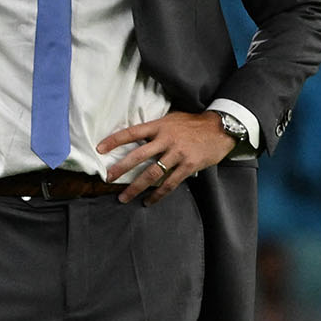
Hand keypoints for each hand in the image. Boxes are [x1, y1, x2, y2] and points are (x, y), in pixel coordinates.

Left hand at [98, 111, 235, 204]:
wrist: (220, 129)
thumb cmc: (194, 123)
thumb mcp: (172, 119)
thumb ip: (156, 129)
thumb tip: (137, 138)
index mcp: (160, 126)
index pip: (132, 132)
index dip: (115, 140)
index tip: (99, 148)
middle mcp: (167, 139)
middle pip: (138, 156)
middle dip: (120, 168)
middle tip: (107, 178)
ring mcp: (178, 154)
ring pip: (152, 173)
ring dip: (136, 187)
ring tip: (124, 197)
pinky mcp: (188, 166)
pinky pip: (170, 184)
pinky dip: (158, 195)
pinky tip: (148, 201)